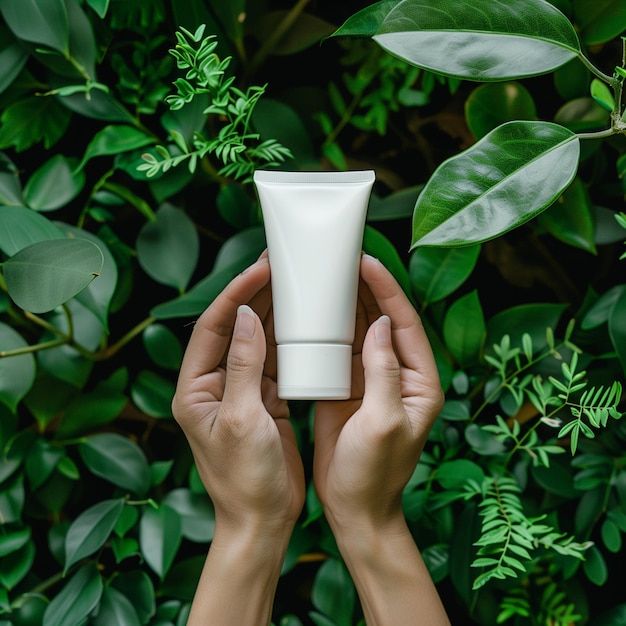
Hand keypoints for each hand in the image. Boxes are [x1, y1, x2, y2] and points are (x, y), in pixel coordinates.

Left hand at [171, 256, 304, 624]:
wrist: (262, 520)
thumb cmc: (245, 480)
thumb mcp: (243, 420)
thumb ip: (242, 366)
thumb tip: (243, 317)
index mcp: (195, 390)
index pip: (211, 328)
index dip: (233, 296)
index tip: (258, 271)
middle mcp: (213, 386)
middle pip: (232, 328)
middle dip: (252, 297)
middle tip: (277, 266)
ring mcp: (239, 392)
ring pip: (254, 341)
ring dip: (270, 313)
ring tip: (291, 283)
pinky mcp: (262, 400)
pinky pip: (273, 361)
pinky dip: (286, 340)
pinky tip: (301, 321)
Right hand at [314, 253, 443, 531]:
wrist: (354, 508)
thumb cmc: (375, 473)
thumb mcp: (384, 422)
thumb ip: (384, 372)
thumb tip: (380, 325)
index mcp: (420, 381)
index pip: (405, 323)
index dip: (387, 290)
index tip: (366, 263)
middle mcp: (399, 375)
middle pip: (383, 319)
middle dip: (366, 288)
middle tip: (344, 258)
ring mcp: (372, 380)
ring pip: (361, 331)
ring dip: (346, 303)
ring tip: (328, 275)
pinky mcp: (348, 388)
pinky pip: (340, 350)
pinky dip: (328, 329)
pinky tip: (313, 311)